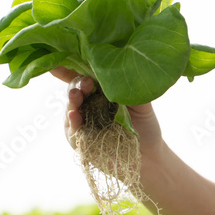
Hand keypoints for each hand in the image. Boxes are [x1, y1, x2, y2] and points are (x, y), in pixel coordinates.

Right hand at [51, 67, 165, 156]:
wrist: (150, 157)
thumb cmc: (145, 127)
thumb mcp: (142, 103)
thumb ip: (131, 86)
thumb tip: (124, 64)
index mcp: (101, 91)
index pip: (84, 76)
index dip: (72, 67)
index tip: (63, 57)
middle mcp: (89, 104)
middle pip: (75, 89)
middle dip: (76, 83)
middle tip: (86, 82)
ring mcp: (83, 122)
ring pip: (70, 107)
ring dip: (72, 100)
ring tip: (77, 96)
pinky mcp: (81, 141)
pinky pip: (71, 130)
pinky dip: (71, 122)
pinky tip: (75, 115)